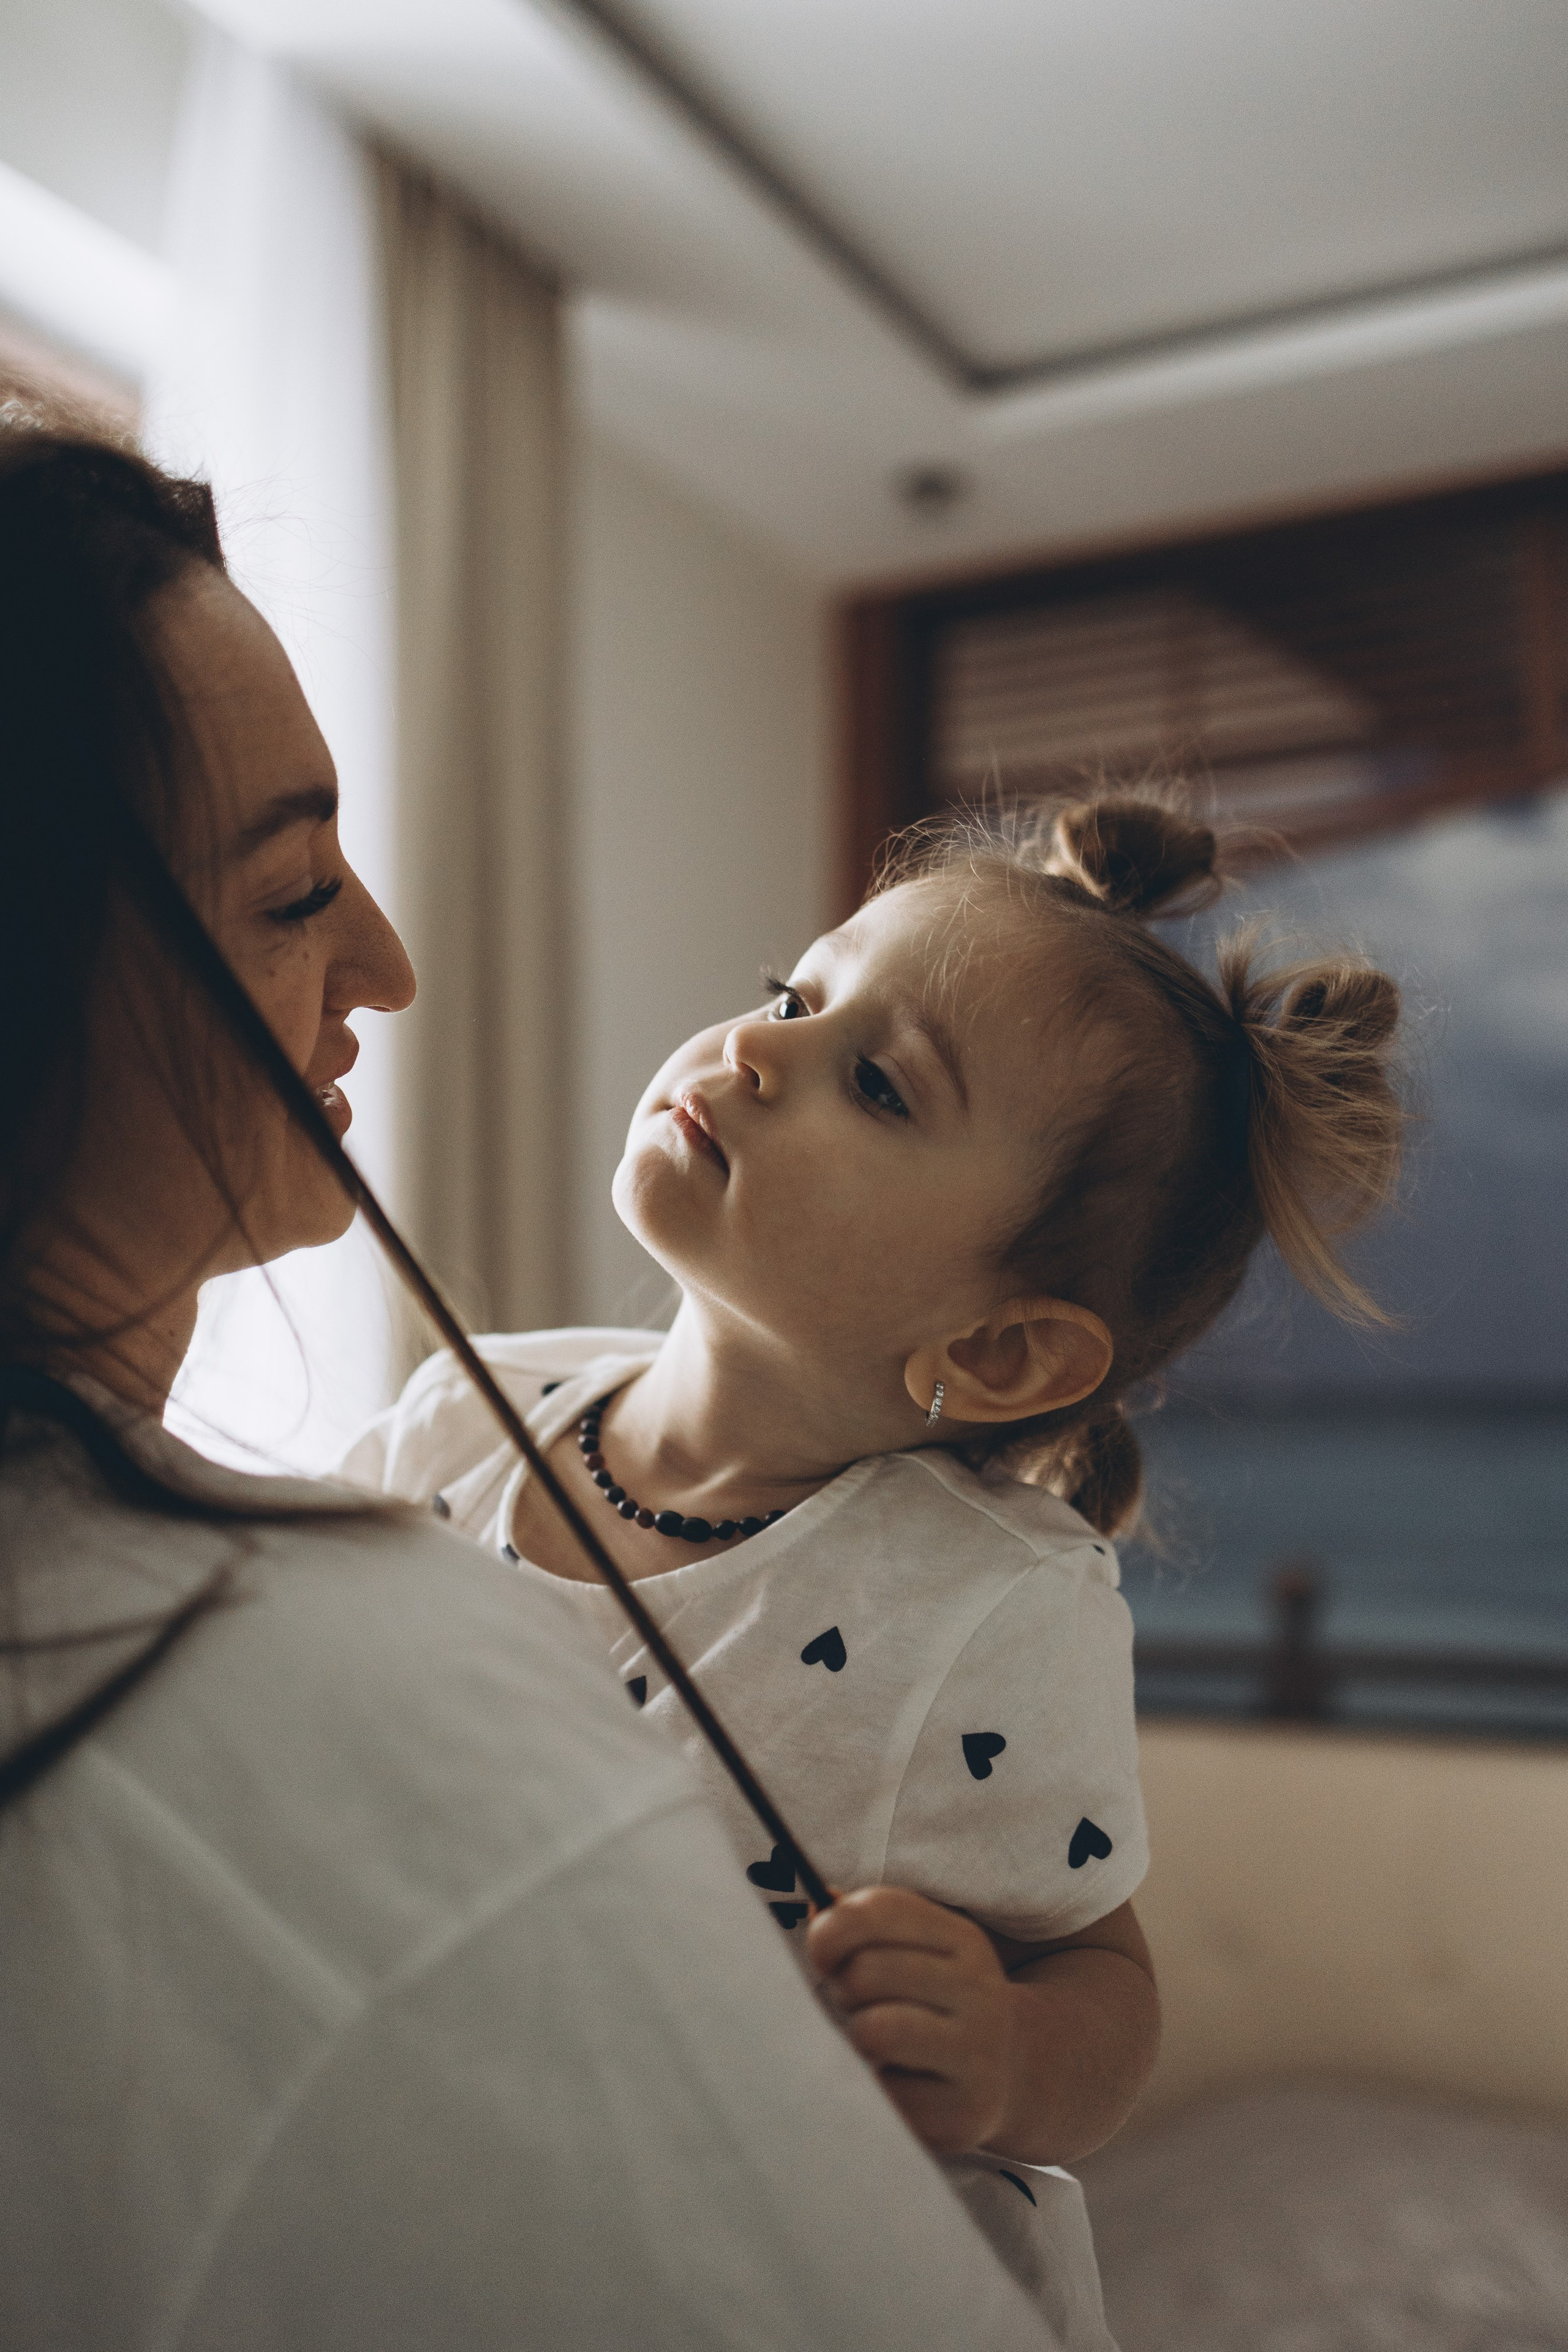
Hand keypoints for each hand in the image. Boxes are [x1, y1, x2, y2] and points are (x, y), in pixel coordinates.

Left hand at [806, 1885, 1013, 2155]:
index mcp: (963, 1940)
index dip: (831, 1930)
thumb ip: (863, 1924)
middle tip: (859, 2004)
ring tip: (875, 2041)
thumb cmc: (932, 2000)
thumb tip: (815, 1911)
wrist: (1007, 2074)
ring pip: (873, 2032)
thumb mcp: (915, 1949)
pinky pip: (881, 2094)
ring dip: (857, 2038)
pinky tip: (899, 2081)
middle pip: (866, 1973)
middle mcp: (979, 1991)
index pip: (880, 1912)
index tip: (823, 1954)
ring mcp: (977, 2055)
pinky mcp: (961, 2113)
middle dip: (844, 1990)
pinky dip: (874, 2089)